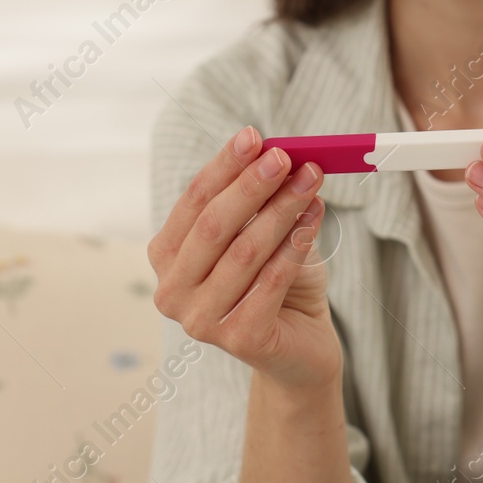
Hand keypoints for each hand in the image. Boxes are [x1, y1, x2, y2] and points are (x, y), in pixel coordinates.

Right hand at [148, 127, 339, 392]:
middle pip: (213, 225)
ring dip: (282, 209)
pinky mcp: (238, 340)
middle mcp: (172, 291)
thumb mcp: (263, 232)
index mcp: (167, 257)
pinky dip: (295, 243)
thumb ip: (260, 199)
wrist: (299, 346)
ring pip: (244, 251)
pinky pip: (271, 280)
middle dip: (252, 185)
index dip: (223, 166)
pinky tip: (315, 216)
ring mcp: (200, 321)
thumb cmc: (277, 283)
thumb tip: (277, 152)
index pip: (193, 201)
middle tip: (286, 156)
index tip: (254, 136)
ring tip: (311, 180)